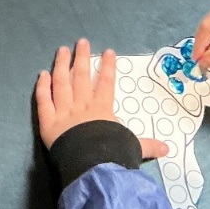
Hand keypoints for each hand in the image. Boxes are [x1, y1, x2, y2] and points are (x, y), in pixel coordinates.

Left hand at [35, 39, 167, 159]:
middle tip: (81, 42)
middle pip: (81, 77)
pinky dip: (42, 87)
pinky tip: (42, 74)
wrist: (90, 167)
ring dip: (62, 65)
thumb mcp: (133, 148)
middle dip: (82, 58)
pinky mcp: (48, 122)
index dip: (108, 66)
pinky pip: (43, 101)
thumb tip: (167, 148)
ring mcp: (63, 112)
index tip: (109, 51)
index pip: (106, 83)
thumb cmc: (112, 155)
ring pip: (61, 83)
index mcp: (102, 109)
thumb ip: (148, 146)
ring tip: (62, 50)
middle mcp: (82, 106)